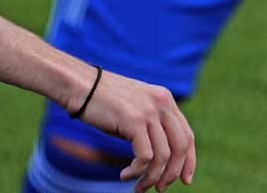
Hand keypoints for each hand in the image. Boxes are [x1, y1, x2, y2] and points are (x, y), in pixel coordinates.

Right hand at [71, 67, 195, 191]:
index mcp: (164, 98)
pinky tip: (124, 174)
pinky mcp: (134, 120)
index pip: (187, 136)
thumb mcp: (135, 106)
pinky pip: (145, 157)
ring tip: (138, 187)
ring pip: (163, 157)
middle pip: (180, 148)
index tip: (184, 180)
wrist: (78, 84)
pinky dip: (137, 171)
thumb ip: (151, 123)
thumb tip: (163, 157)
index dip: (188, 161)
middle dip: (172, 173)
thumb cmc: (101, 98)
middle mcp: (161, 103)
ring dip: (151, 178)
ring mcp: (148, 111)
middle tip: (159, 188)